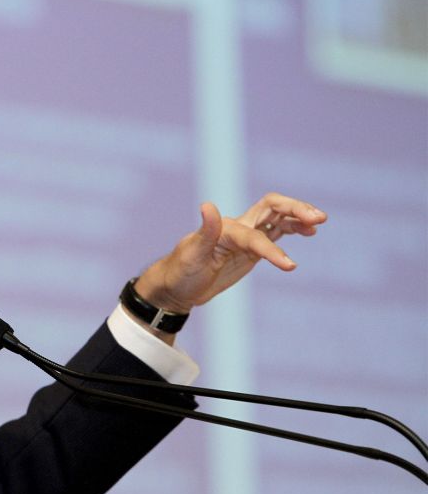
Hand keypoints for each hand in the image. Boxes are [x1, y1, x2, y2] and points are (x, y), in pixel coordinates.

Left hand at [134, 193, 326, 312]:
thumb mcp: (191, 255)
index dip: (272, 249)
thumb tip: (208, 206)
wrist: (174, 287)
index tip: (289, 266)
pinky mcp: (250, 250)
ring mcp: (245, 238)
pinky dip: (292, 230)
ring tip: (319, 223)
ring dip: (298, 218)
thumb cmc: (180, 271)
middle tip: (319, 218)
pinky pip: (275, 235)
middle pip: (272, 208)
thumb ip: (205, 231)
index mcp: (225, 229)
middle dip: (295, 209)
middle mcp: (238, 228)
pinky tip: (308, 232)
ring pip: (277, 219)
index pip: (255, 235)